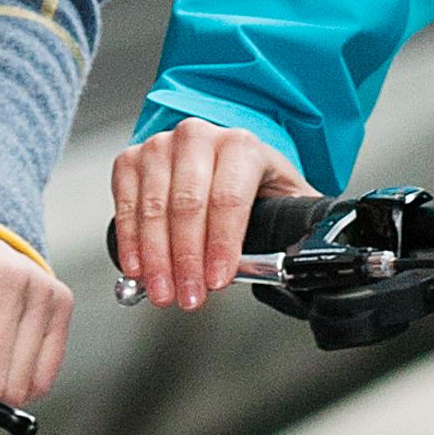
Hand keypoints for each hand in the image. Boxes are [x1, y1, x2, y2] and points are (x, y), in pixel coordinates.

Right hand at [107, 118, 287, 309]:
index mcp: (240, 146)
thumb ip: (300, 226)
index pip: (228, 198)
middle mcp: (198, 138)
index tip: (217, 279)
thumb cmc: (252, 182)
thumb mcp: (287, 199)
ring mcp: (161, 146)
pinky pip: (125, 204)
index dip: (222, 244)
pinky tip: (138, 267)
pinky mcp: (132, 159)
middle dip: (187, 259)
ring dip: (156, 258)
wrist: (222, 156)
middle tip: (190, 295)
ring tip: (164, 291)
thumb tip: (308, 258)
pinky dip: (130, 241)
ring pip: (154, 207)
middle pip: (188, 205)